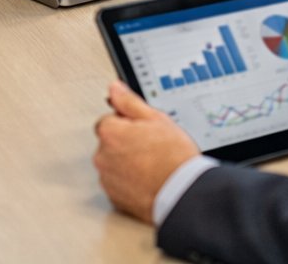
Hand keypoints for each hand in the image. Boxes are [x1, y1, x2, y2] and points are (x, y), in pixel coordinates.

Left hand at [92, 81, 199, 222]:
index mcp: (109, 133)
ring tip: (152, 166)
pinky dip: (130, 182)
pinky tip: (148, 181)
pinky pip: (119, 184)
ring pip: (114, 164)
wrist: (184, 194)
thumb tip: (115, 89)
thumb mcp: (156, 118)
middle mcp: (102, 156)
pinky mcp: (115, 198)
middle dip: (126, 144)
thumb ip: (129, 102)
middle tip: (152, 149)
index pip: (109, 120)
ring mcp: (108, 179)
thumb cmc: (174, 157)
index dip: (129, 124)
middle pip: (110, 143)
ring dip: (127, 164)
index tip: (144, 132)